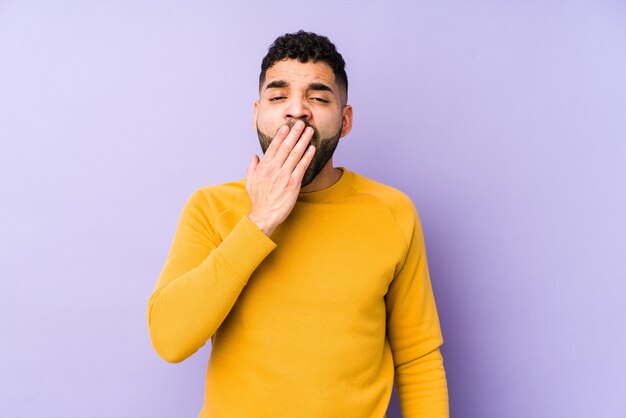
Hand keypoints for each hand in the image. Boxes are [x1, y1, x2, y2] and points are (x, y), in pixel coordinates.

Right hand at [246, 120, 315, 235]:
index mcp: (264, 167)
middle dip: (294, 133)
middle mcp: (274, 168)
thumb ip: (252, 167)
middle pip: (286, 147)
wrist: (264, 215)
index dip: (281, 135)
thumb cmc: (258, 200)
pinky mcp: (293, 184)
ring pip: (295, 154)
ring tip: (309, 131)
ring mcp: (284, 175)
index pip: (274, 147)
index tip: (287, 126)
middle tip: (301, 123)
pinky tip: (312, 148)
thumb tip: (254, 156)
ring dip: (303, 141)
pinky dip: (307, 156)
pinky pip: (302, 167)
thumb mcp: (250, 182)